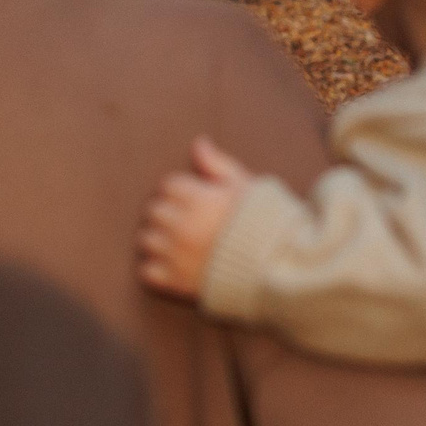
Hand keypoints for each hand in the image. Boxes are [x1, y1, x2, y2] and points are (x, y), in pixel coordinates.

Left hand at [138, 137, 256, 300]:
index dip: (180, 189)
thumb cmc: (265, 222)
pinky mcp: (178, 281)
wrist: (278, 267)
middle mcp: (183, 226)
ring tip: (176, 240)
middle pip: (154, 210)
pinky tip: (171, 262)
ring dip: (158, 237)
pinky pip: (147, 272)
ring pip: (146, 239)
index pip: (168, 185)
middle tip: (183, 218)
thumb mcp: (246, 186)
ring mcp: (178, 255)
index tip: (192, 197)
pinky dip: (154, 267)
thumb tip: (198, 143)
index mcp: (199, 200)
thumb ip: (218, 165)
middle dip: (167, 211)